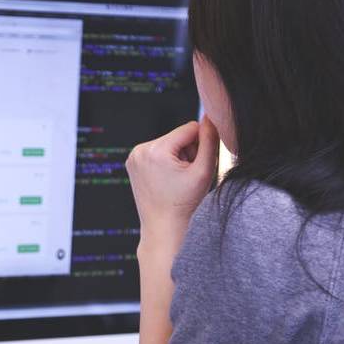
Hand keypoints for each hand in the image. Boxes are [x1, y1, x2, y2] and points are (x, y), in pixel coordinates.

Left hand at [125, 116, 218, 241]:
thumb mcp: (204, 170)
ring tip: (176, 180)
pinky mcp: (132, 163)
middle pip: (177, 136)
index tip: (198, 165)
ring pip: (168, 143)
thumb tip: (211, 116)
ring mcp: (133, 157)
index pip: (190, 128)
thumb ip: (210, 140)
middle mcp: (139, 150)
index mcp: (156, 150)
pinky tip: (166, 180)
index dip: (201, 145)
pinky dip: (165, 162)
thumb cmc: (185, 203)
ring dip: (177, 157)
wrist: (163, 227)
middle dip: (187, 152)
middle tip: (186, 176)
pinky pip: (156, 152)